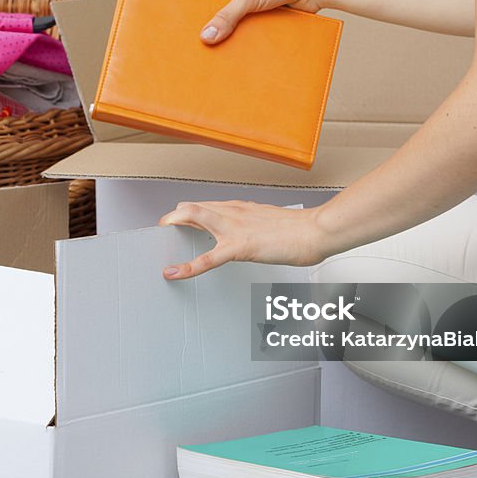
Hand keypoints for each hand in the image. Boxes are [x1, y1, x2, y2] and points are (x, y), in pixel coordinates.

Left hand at [158, 201, 329, 279]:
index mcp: (241, 208)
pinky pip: (208, 258)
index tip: (177, 221)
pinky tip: (174, 272)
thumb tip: (248, 233)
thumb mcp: (270, 223)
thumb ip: (254, 226)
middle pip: (193, 207)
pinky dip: (187, 267)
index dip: (187, 213)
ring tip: (160, 237)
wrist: (316, 231)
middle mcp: (234, 212)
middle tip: (162, 229)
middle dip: (173, 217)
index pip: (206, 205)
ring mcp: (235, 227)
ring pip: (194, 218)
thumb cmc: (299, 231)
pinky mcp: (240, 246)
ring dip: (173, 225)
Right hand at [200, 0, 331, 43]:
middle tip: (211, 53)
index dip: (203, 21)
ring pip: (241, 29)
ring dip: (240, 41)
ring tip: (229, 58)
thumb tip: (205, 37)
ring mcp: (256, 8)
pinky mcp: (270, 19)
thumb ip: (227, 17)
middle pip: (225, 19)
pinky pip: (257, 34)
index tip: (196, 39)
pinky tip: (250, 55)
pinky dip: (255, 43)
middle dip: (222, 34)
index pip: (209, 4)